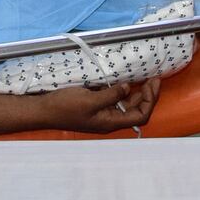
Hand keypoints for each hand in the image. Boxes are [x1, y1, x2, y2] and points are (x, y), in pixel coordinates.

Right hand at [39, 78, 160, 133]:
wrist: (45, 110)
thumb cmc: (66, 106)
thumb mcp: (90, 100)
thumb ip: (111, 95)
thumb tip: (128, 87)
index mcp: (111, 122)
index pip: (140, 115)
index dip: (150, 100)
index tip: (152, 83)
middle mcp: (110, 120)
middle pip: (137, 110)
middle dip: (148, 95)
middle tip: (154, 78)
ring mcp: (104, 114)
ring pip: (128, 106)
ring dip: (139, 93)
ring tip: (145, 78)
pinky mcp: (97, 107)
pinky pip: (117, 101)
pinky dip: (125, 92)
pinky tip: (125, 82)